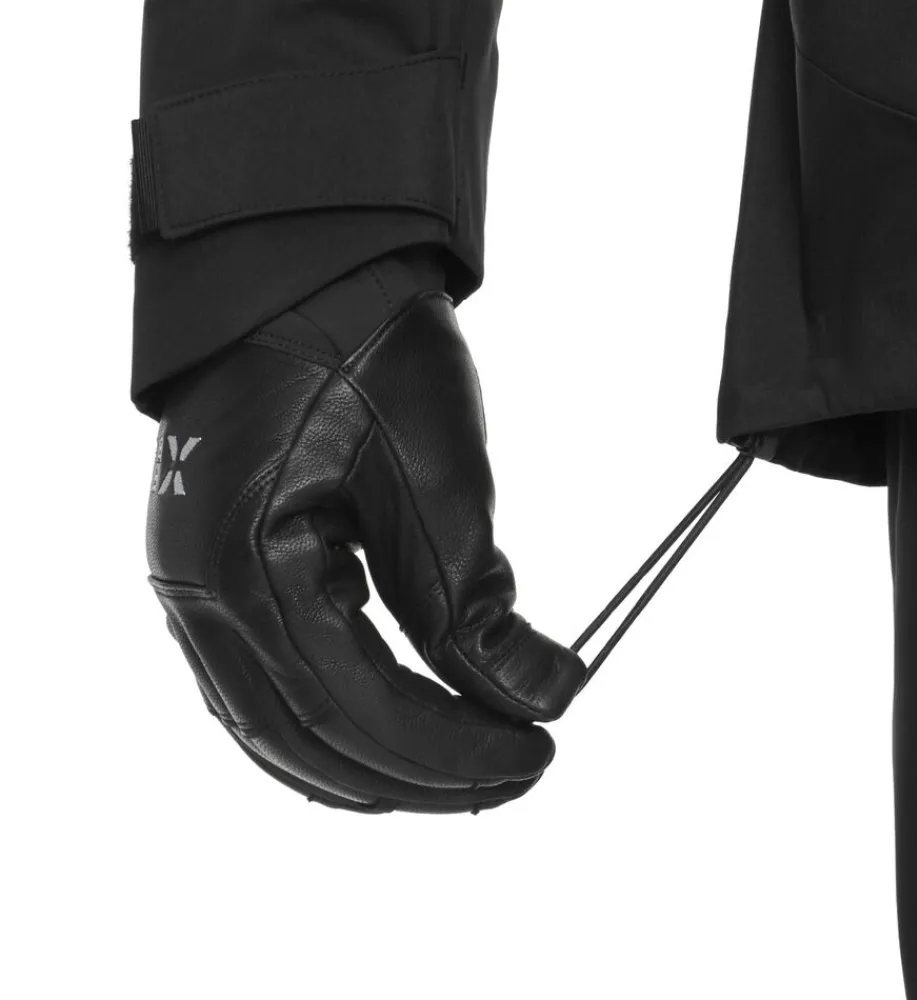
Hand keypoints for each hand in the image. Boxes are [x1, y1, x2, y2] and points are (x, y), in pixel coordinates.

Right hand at [146, 272, 586, 812]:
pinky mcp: (212, 577)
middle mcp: (198, 594)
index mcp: (245, 564)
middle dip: (420, 773)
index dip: (453, 748)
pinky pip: (262, 686)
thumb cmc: (372, 353)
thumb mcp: (440, 480)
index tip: (539, 755)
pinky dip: (330, 723)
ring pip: (277, 727)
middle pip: (309, 737)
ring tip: (461, 772)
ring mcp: (193, 589)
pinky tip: (388, 736)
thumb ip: (476, 609)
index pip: (356, 704)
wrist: (311, 277)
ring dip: (372, 761)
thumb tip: (544, 701)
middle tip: (513, 773)